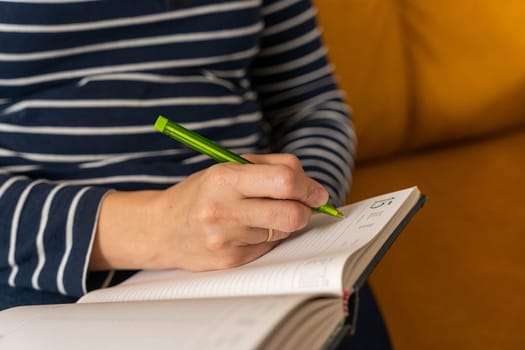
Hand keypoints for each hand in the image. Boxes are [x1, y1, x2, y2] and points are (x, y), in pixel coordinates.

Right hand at [90, 154, 328, 271]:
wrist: (163, 228)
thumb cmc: (202, 193)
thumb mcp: (230, 166)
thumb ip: (272, 167)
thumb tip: (311, 186)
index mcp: (224, 179)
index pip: (284, 181)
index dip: (308, 187)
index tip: (316, 192)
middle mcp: (224, 210)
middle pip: (291, 215)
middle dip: (306, 210)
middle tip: (304, 205)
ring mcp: (226, 240)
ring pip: (283, 232)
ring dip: (283, 223)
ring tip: (260, 214)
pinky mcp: (230, 260)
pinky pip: (269, 248)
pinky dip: (267, 238)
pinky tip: (248, 230)